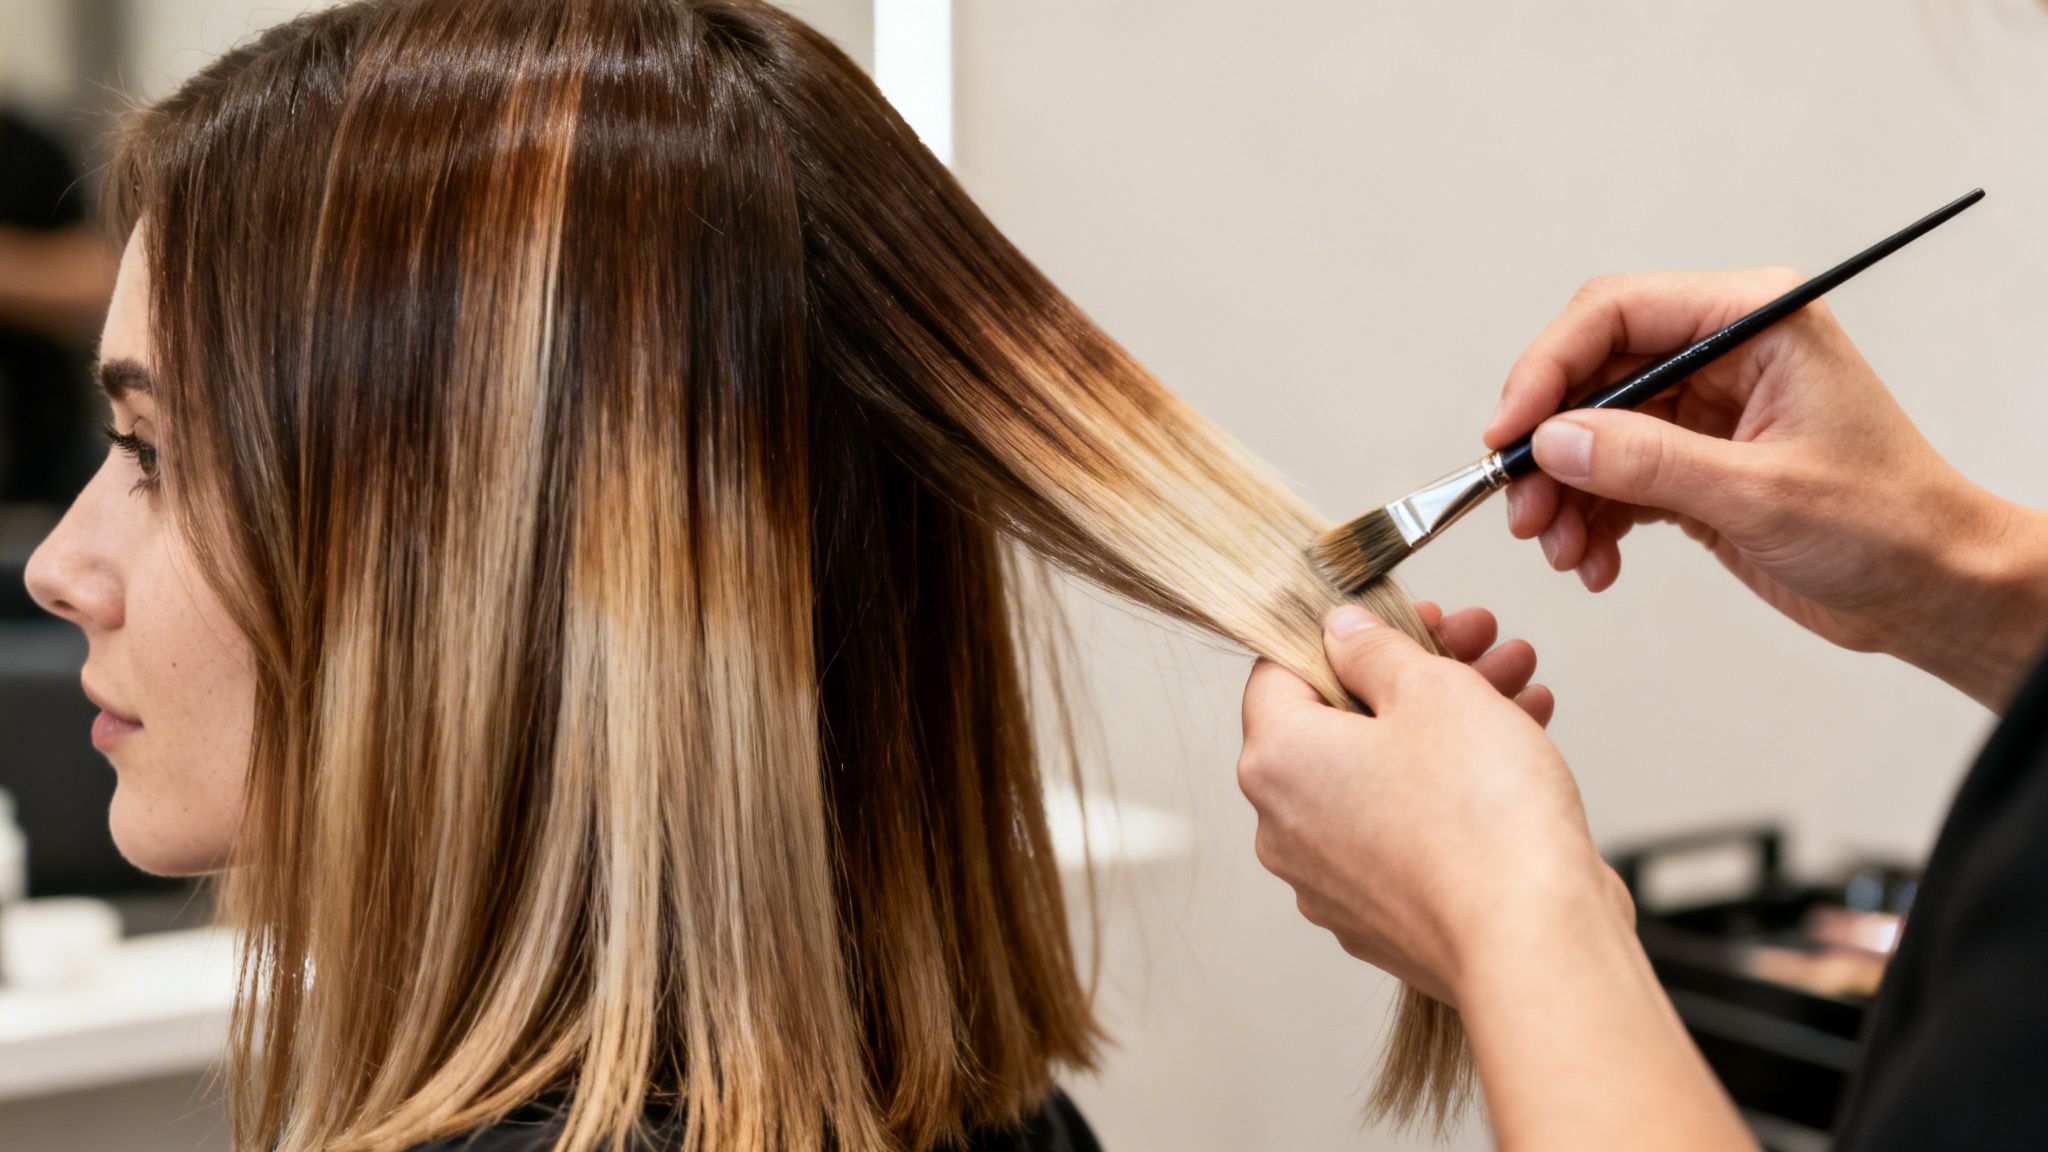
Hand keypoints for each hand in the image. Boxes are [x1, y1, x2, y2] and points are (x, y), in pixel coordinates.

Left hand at [1238, 606, 1619, 1004]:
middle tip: (1477, 641)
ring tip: (1518, 680)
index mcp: (1276, 762)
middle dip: (1415, 672)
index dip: (1344, 635)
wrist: (1534, 939)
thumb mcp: (1430, 690)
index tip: (1402, 620)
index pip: (1278, 673)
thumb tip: (1340, 633)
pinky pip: (1409, 827)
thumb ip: (1375, 650)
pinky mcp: (1384, 915)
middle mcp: (1286, 828)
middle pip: (1340, 722)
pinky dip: (1454, 783)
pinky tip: (1519, 737)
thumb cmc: (1479, 815)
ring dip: (1449, 719)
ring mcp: (1332, 880)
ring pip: (1384, 773)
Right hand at [1489, 269, 2047, 710]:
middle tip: (1523, 508)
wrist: (1934, 591)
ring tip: (1562, 550)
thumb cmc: (1891, 525)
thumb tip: (1555, 442)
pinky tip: (1595, 562)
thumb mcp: (1762, 493)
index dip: (1548, 368)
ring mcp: (1704, 411)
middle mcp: (1723, 354)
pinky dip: (1590, 522)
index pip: (1617, 313)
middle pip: (1591, 376)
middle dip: (1548, 448)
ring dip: (1563, 496)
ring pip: (1591, 435)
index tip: (1510, 432)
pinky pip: (1612, 480)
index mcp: (1755, 322)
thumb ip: (1649, 463)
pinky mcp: (1692, 465)